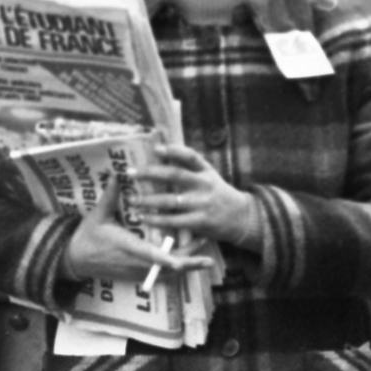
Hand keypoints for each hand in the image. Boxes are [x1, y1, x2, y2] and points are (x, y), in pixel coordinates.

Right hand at [61, 177, 210, 283]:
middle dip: (188, 265)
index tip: (182, 261)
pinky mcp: (138, 275)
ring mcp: (137, 272)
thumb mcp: (97, 215)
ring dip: (186, 268)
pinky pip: (161, 276)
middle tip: (209, 258)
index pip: (148, 255)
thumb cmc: (87, 236)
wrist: (75, 260)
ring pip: (167, 275)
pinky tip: (189, 261)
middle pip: (165, 270)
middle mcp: (134, 263)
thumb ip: (110, 196)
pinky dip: (176, 270)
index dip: (165, 259)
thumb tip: (118, 173)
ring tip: (205, 257)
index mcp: (125, 246)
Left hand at [133, 144, 262, 249]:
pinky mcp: (200, 221)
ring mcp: (202, 203)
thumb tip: (159, 153)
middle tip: (130, 172)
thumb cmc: (216, 193)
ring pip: (171, 201)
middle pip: (175, 175)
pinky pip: (174, 220)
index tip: (155, 148)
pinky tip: (143, 217)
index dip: (173, 151)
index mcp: (206, 170)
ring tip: (131, 199)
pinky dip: (157, 220)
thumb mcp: (208, 175)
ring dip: (148, 200)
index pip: (190, 156)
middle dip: (150, 173)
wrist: (241, 217)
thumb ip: (189, 167)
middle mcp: (204, 184)